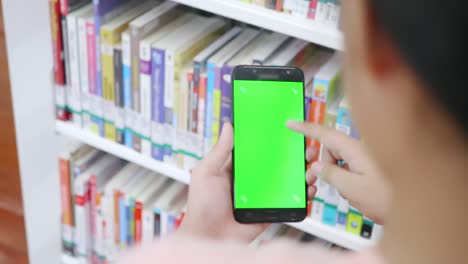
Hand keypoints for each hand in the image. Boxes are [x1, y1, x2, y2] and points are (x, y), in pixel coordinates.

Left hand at [178, 123, 316, 241]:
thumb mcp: (206, 172)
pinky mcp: (271, 210)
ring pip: (288, 180)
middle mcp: (253, 179)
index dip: (271, 139)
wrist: (210, 236)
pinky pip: (290, 200)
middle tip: (306, 148)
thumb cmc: (202, 205)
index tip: (286, 128)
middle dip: (294, 154)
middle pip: (277, 163)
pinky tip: (309, 188)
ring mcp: (264, 194)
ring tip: (312, 166)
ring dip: (303, 172)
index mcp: (238, 168)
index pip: (258, 149)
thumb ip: (219, 150)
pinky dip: (302, 194)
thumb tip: (229, 126)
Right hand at [287, 121, 389, 223]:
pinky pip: (349, 164)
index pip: (324, 133)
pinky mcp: (372, 166)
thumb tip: (317, 167)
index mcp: (354, 149)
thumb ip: (330, 174)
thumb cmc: (388, 198)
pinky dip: (342, 174)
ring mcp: (367, 157)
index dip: (305, 128)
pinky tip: (347, 190)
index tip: (291, 123)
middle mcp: (360, 149)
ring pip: (339, 157)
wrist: (418, 206)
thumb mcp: (351, 188)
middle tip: (310, 176)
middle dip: (318, 159)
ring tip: (333, 188)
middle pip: (330, 146)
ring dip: (330, 170)